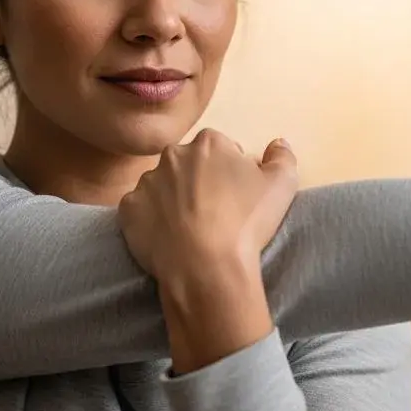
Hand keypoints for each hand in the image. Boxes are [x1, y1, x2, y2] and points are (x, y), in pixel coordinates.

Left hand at [118, 129, 298, 371]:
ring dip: (175, 201)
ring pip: (164, 187)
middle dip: (201, 182)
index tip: (237, 198)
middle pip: (190, 165)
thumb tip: (277, 144)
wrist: (205, 267)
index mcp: (209, 143)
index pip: (223, 150)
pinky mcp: (128, 210)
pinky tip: (169, 238)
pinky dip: (152, 221)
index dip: (232, 174)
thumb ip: (282, 157)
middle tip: (216, 214)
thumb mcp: (283, 185)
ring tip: (191, 231)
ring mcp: (145, 182)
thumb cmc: (246, 221)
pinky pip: (142, 211)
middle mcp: (173, 155)